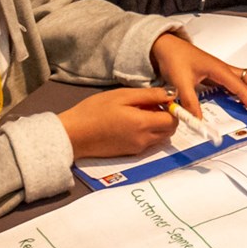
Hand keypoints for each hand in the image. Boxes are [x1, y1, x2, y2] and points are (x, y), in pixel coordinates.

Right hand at [57, 87, 179, 159]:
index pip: (174, 120)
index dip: (172, 109)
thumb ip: (150, 95)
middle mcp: (144, 140)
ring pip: (160, 137)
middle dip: (166, 118)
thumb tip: (172, 94)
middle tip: (148, 105)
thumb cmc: (94, 111)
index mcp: (144, 124)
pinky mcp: (130, 153)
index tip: (161, 100)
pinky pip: (148, 143)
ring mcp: (137, 149)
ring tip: (137, 113)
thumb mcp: (122, 96)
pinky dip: (146, 133)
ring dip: (156, 125)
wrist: (73, 134)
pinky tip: (129, 123)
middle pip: (169, 131)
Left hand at [150, 31, 246, 117]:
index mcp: (220, 70)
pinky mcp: (219, 77)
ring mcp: (224, 73)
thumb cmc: (174, 56)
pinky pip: (238, 86)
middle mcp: (226, 70)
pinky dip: (242, 96)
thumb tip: (198, 119)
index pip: (243, 88)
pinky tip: (234, 106)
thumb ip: (190, 102)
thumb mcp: (180, 82)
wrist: (167, 46)